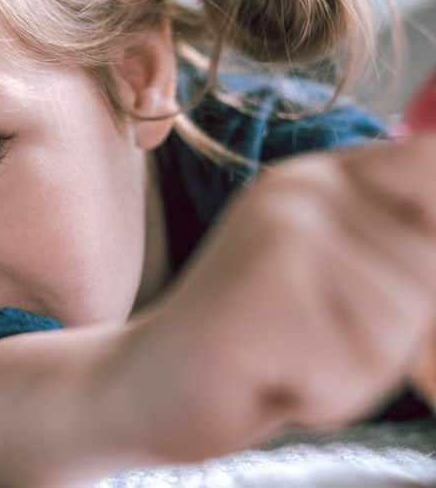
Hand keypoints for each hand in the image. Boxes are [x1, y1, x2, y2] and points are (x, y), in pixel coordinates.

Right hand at [124, 134, 435, 459]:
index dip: (433, 224)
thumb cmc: (257, 343)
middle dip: (392, 334)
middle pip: (427, 267)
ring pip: (400, 324)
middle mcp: (299, 192)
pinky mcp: (260, 295)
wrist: (151, 384)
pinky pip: (355, 369)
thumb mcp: (333, 279)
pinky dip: (321, 397)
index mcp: (319, 180)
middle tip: (311, 340)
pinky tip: (265, 377)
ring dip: (355, 372)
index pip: (432, 161)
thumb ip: (400, 246)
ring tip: (286, 358)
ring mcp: (278, 237)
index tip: (397, 278)